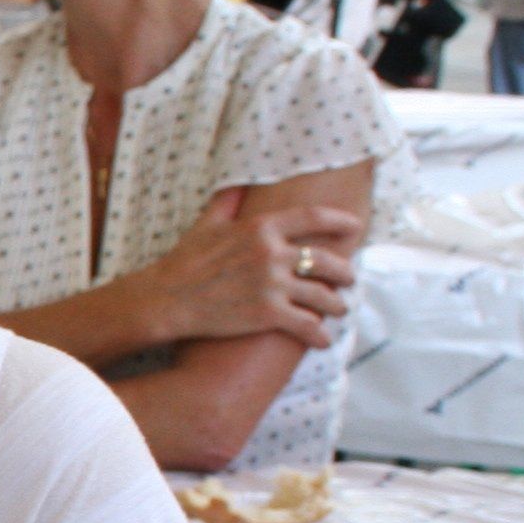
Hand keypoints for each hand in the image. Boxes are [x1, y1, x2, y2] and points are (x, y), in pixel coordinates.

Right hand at [144, 192, 362, 348]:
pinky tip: (323, 339)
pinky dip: (319, 334)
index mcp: (261, 227)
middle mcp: (272, 254)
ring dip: (336, 304)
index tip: (356, 227)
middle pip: (327, 260)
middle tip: (350, 278)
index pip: (314, 217)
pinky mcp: (267, 314)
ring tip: (339, 308)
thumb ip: (227, 202)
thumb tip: (237, 183)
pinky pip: (307, 325)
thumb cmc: (184, 261)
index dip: (341, 221)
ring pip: (323, 296)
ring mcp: (272, 285)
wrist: (167, 298)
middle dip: (345, 272)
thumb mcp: (206, 224)